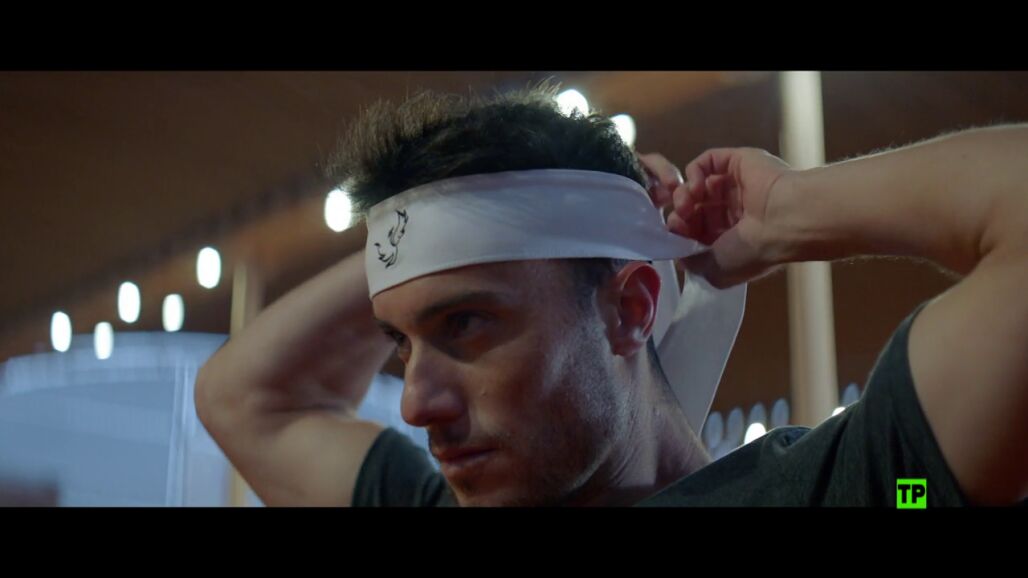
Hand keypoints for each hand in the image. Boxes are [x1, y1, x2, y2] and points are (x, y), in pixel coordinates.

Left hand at [642, 148, 795, 287]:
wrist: (785, 220)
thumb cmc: (752, 251)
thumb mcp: (717, 271)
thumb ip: (693, 263)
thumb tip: (680, 250)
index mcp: (734, 237)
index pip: (697, 232)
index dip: (681, 232)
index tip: (676, 235)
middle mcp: (735, 211)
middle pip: (694, 208)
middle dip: (680, 214)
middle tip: (678, 219)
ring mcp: (736, 185)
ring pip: (697, 186)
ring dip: (684, 195)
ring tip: (687, 204)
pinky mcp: (737, 162)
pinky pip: (707, 162)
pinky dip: (693, 173)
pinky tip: (696, 187)